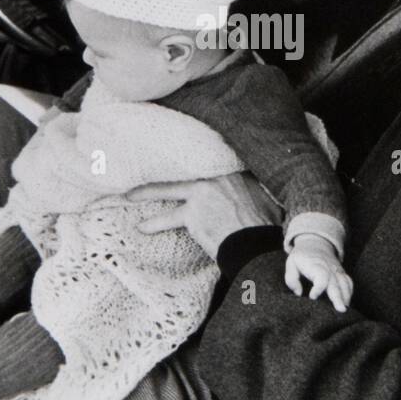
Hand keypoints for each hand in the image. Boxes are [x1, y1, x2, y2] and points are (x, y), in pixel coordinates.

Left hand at [128, 172, 282, 257]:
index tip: (179, 155)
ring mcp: (202, 192)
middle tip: (144, 163)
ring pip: (169, 189)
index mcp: (237, 169)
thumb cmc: (268, 226)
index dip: (193, 160)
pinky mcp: (193, 213)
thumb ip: (255, 189)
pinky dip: (154, 223)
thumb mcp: (270, 198)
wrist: (257, 244)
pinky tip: (142, 227)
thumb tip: (254, 195)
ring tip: (130, 195)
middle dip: (164, 167)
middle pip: (183, 168)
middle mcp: (217, 175)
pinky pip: (168, 218)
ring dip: (147, 192)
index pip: (209, 158)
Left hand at [285, 235, 353, 311]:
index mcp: (316, 266)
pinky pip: (349, 283)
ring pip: (345, 283)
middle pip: (336, 283)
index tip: (312, 297)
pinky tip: (347, 302)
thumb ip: (291, 278)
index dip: (318, 287)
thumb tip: (298, 293)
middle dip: (338, 297)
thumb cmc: (301, 257)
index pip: (321, 277)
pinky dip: (349, 292)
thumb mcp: (291, 263)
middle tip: (341, 310)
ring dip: (346, 297)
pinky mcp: (341, 273)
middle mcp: (329, 269)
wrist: (315, 243)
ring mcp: (337, 271)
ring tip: (345, 309)